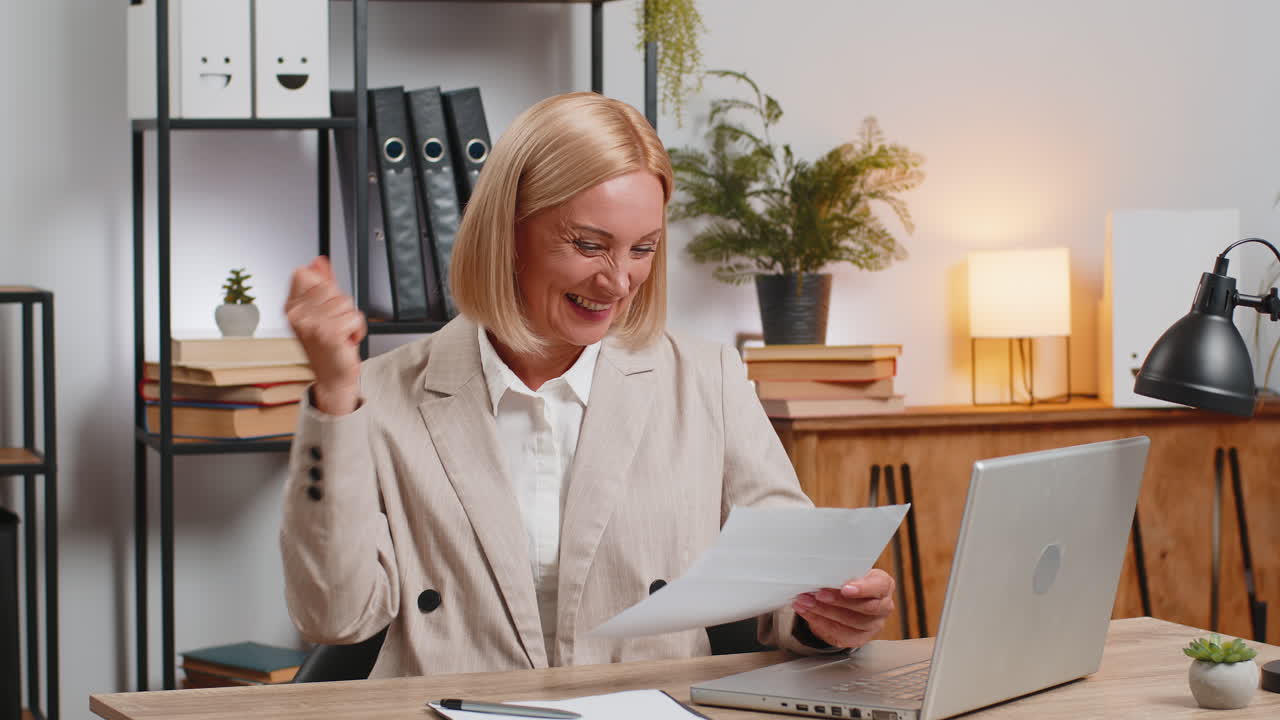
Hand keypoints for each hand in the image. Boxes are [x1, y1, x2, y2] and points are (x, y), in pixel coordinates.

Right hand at [284, 256, 365, 414]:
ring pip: (346, 301)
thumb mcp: (321, 312)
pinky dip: (358, 329)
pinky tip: (346, 340)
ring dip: (350, 318)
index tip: (324, 304)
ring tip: (340, 333)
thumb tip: (318, 261)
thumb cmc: (327, 346)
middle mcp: (297, 315)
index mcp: (291, 307)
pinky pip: (355, 316)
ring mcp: (311, 324)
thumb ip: (320, 284)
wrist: (333, 377)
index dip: (321, 285)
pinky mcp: (329, 333)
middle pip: (330, 286)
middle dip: (340, 304)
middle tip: (333, 323)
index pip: (302, 273)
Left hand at [792, 569, 895, 649]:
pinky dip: (819, 622)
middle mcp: (883, 606)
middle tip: (818, 594)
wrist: (848, 599)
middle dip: (839, 601)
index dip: (863, 589)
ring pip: (851, 622)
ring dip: (824, 611)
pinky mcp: (859, 638)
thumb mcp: (851, 571)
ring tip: (805, 601)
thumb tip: (825, 572)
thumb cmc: (850, 580)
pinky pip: (840, 633)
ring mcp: (873, 625)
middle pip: (866, 607)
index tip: (844, 588)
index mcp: (884, 585)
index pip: (880, 586)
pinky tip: (806, 612)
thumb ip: (843, 573)